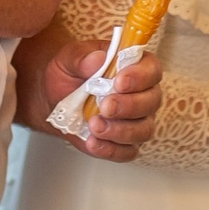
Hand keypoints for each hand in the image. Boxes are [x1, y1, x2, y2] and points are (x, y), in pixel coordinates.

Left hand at [39, 38, 162, 162]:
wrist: (56, 96)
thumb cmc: (71, 72)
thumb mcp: (69, 58)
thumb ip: (82, 57)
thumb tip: (97, 59)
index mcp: (136, 66)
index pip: (151, 70)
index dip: (140, 77)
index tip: (119, 82)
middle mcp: (143, 94)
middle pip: (151, 102)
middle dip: (129, 106)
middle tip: (105, 107)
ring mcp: (136, 121)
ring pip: (143, 130)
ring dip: (120, 130)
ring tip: (94, 126)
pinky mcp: (124, 143)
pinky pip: (127, 152)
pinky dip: (110, 149)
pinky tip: (93, 142)